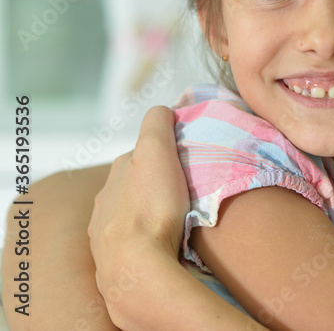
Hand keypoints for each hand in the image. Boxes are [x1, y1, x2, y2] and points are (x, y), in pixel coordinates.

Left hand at [89, 106, 188, 312]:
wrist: (135, 266)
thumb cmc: (151, 205)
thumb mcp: (156, 151)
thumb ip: (157, 124)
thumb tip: (163, 109)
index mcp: (119, 170)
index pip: (144, 151)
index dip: (166, 152)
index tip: (186, 159)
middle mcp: (105, 196)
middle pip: (135, 181)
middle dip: (155, 182)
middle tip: (184, 189)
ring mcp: (104, 228)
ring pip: (128, 210)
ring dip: (147, 210)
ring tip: (173, 218)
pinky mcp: (108, 257)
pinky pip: (127, 239)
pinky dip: (140, 236)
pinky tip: (155, 242)